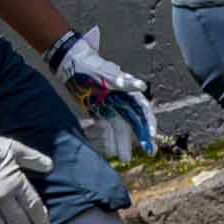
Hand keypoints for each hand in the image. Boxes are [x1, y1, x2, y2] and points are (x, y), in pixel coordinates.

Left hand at [47, 27, 158, 162]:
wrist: (73, 64)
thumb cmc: (92, 67)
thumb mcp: (107, 74)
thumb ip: (124, 82)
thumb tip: (141, 86)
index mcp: (128, 92)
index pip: (143, 111)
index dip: (149, 124)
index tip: (151, 138)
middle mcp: (122, 101)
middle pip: (134, 122)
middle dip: (141, 138)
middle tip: (148, 152)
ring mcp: (111, 107)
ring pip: (120, 128)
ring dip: (123, 143)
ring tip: (125, 159)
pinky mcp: (99, 111)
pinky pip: (106, 128)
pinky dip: (108, 139)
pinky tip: (109, 151)